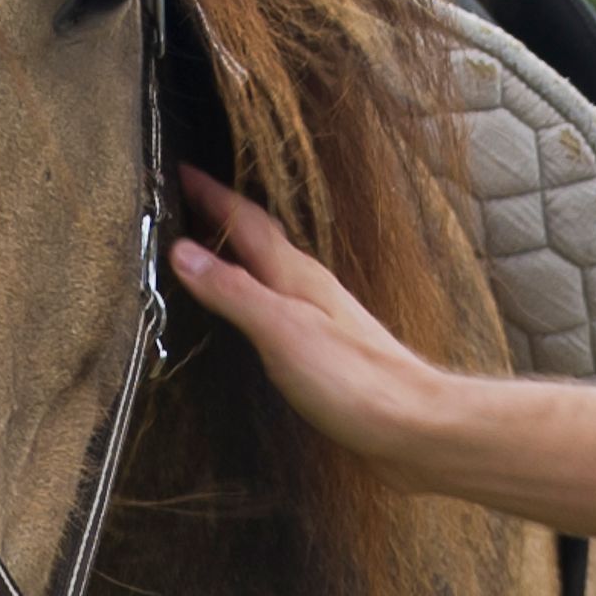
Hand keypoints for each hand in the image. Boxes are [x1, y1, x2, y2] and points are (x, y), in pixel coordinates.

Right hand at [167, 166, 471, 467]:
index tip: (180, 170)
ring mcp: (322, 316)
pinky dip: (255, 290)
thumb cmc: (354, 381)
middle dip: (221, 216)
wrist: (414, 426)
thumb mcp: (281, 330)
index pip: (245, 220)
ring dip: (239, 252)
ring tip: (209, 247)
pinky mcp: (328, 347)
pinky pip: (281, 301)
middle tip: (187, 200)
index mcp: (295, 275)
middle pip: (259, 238)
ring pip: (271, 268)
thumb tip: (183, 252)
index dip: (211, 193)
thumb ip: (232, 291)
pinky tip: (253, 308)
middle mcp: (310, 287)